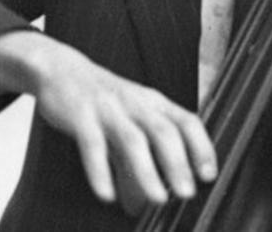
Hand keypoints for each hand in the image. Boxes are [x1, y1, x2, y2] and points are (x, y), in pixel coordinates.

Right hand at [0, 31, 216, 215]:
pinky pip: (92, 144)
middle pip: (164, 131)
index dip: (202, 147)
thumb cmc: (103, 101)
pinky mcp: (80, 114)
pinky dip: (100, 170)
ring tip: (158, 198)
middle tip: (187, 193)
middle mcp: (136, 103)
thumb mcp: (128, 123)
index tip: (209, 175)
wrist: (61, 68)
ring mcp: (109, 108)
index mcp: (154, 103)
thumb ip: (136, 162)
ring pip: (132, 139)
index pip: (187, 121)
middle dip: (179, 163)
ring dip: (147, 170)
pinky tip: (107, 194)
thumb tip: (141, 203)